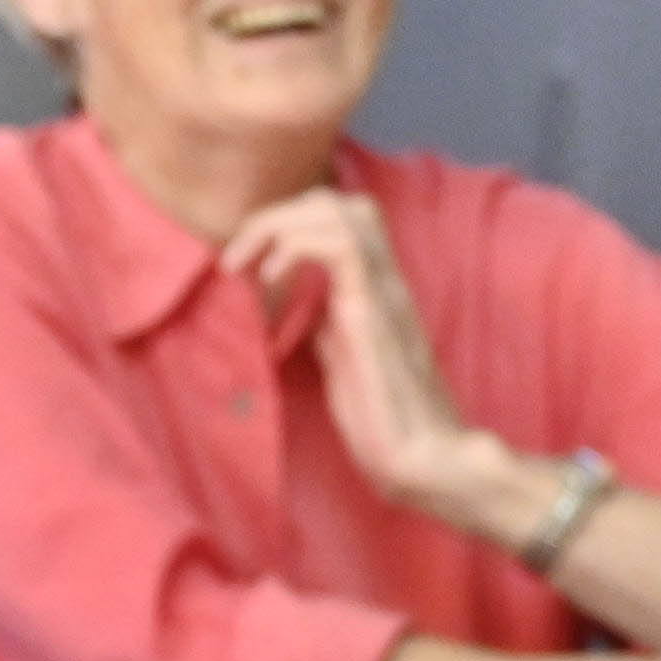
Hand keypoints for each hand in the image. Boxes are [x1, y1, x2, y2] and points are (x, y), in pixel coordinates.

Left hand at [214, 190, 507, 530]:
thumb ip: (331, 329)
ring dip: (280, 224)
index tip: (247, 264)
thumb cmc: (385, 422)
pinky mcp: (374, 311)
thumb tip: (309, 311)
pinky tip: (271, 280)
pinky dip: (295, 247)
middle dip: (278, 214)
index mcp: (374, 290)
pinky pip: (341, 245)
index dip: (289, 225)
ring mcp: (383, 291)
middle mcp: (384, 281)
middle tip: (238, 257)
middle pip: (340, 201)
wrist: (422, 458)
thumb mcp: (345, 361)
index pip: (341, 220)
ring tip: (245, 264)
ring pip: (342, 210)